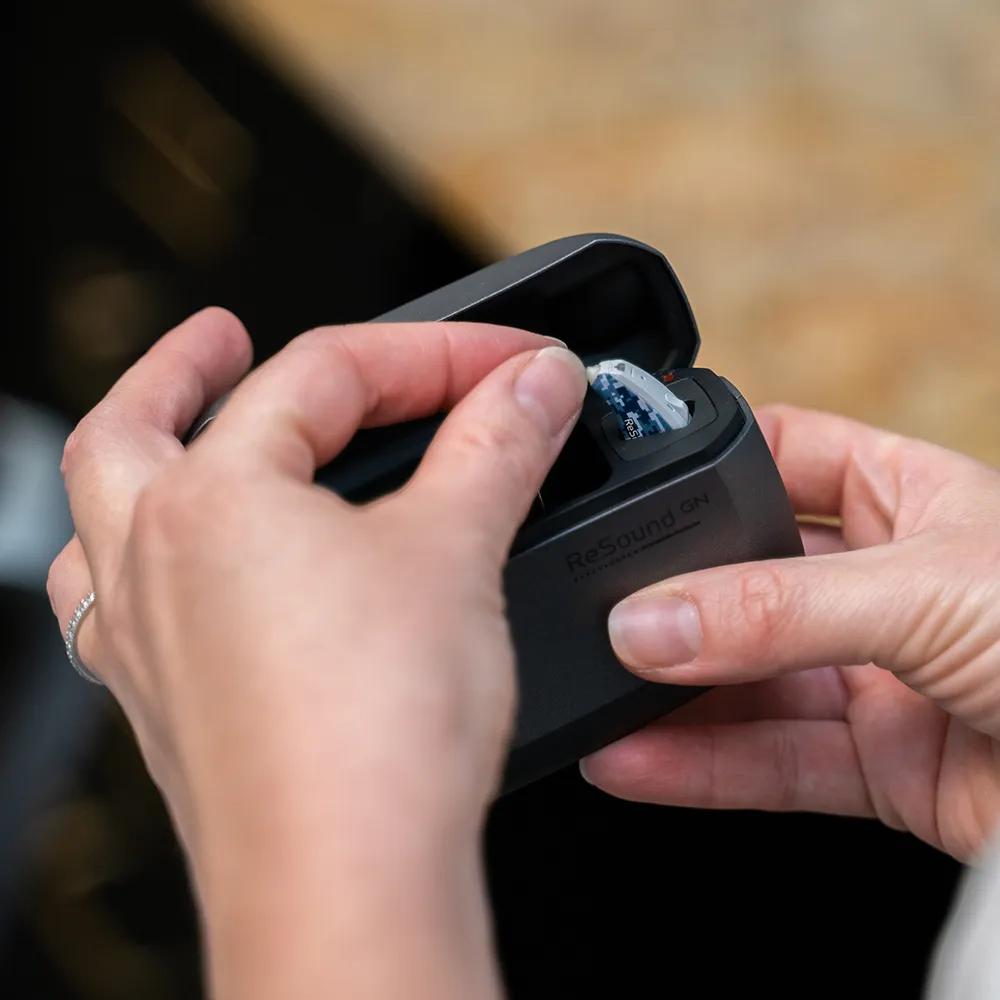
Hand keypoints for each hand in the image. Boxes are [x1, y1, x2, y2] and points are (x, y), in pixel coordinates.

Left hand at [46, 309, 586, 999]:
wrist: (346, 888)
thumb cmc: (376, 733)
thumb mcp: (457, 551)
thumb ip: (497, 445)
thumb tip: (535, 383)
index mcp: (213, 499)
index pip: (329, 374)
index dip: (437, 353)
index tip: (512, 362)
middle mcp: (151, 562)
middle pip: (143, 422)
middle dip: (184, 364)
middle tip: (218, 331)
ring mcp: (146, 640)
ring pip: (102, 515)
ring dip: (139, 456)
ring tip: (176, 431)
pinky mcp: (169, 707)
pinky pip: (121, 604)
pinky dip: (148, 560)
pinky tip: (200, 572)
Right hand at [583, 405, 999, 861]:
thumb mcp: (929, 589)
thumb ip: (779, 610)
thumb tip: (651, 622)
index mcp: (905, 496)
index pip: (776, 456)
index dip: (704, 465)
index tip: (626, 487)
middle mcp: (883, 583)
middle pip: (745, 578)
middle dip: (673, 597)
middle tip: (602, 612)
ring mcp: (878, 676)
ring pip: (749, 680)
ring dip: (672, 694)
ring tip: (598, 696)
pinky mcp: (881, 766)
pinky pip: (771, 761)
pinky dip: (699, 766)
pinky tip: (636, 758)